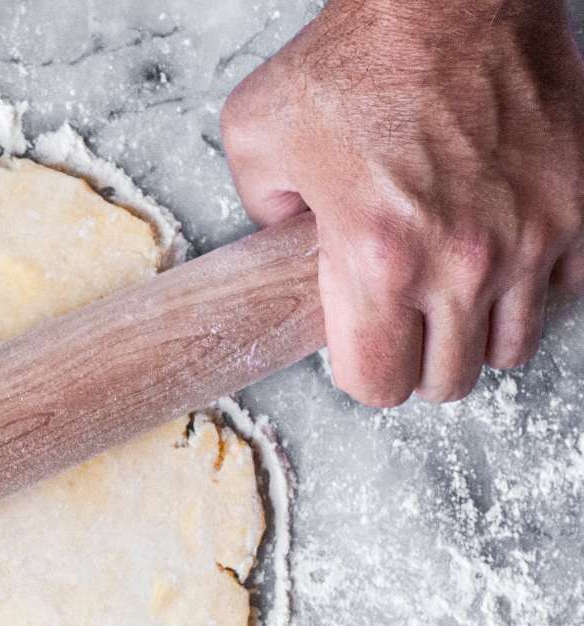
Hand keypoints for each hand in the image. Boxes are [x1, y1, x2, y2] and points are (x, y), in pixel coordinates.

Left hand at [221, 0, 583, 405]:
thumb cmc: (360, 56)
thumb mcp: (259, 136)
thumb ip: (262, 212)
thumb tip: (283, 245)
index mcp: (379, 260)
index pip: (380, 384)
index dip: (363, 372)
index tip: (359, 346)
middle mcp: (463, 263)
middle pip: (448, 379)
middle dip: (418, 361)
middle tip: (402, 323)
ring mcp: (531, 238)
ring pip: (510, 346)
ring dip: (476, 332)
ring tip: (449, 294)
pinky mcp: (579, 208)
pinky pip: (565, 291)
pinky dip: (535, 289)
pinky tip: (501, 259)